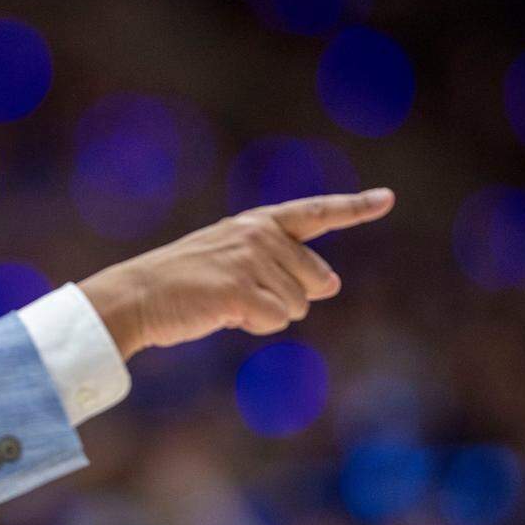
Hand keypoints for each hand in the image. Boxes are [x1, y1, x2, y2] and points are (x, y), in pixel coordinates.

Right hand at [78, 189, 395, 358]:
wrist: (138, 295)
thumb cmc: (184, 282)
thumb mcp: (233, 259)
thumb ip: (283, 264)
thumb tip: (334, 284)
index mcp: (258, 222)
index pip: (315, 212)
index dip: (354, 207)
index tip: (387, 199)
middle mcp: (260, 234)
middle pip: (317, 279)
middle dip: (291, 296)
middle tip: (242, 294)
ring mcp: (251, 260)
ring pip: (298, 307)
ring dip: (267, 314)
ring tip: (225, 302)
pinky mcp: (241, 289)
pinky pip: (276, 320)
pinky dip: (254, 325)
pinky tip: (223, 314)